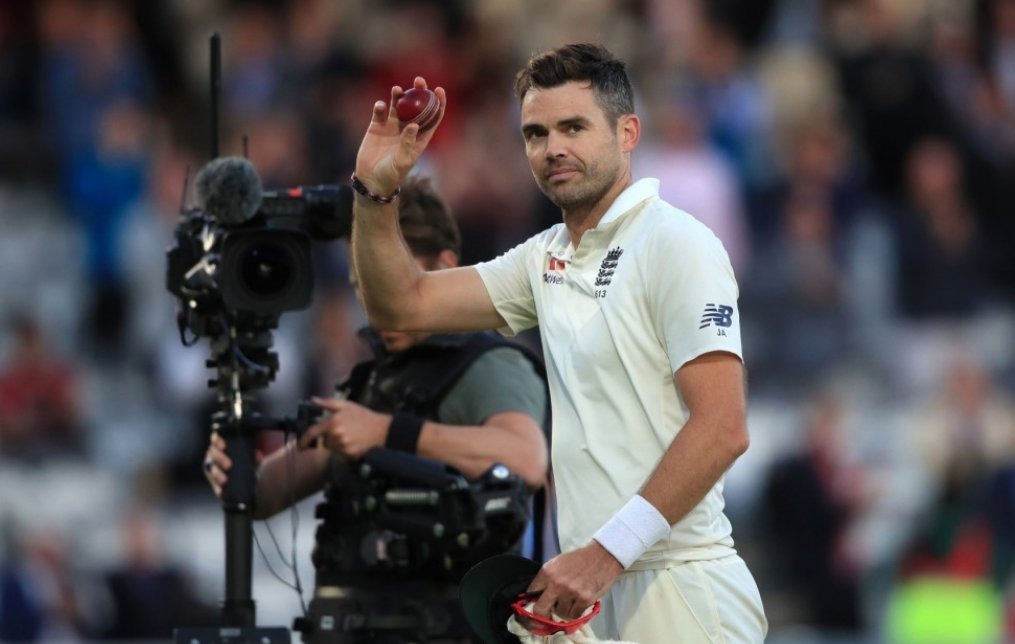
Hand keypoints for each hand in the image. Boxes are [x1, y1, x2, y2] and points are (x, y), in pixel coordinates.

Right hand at [203, 432, 262, 496]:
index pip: (216, 439)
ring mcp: (212, 469)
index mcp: (220, 445)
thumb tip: (258, 456)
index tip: (224, 446)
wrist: (248, 478)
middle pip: (213, 455)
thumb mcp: (251, 456)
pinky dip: (217, 488)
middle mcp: (213, 455)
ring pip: (211, 470)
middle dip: (220, 459)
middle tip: (229, 465)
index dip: (217, 441)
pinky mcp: (214, 482)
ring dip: (217, 475)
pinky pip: (214, 485)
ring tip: (224, 480)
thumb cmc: (246, 460)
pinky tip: (221, 491)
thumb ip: (254, 455)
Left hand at [298, 397, 390, 458]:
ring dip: (336, 444)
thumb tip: (314, 400)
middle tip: (342, 430)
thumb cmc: (364, 416)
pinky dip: (344, 449)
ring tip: (350, 435)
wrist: (382, 430)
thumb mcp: (346, 405)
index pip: (312, 433)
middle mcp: (336, 436)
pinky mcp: (350, 455)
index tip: (299, 445)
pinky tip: (354, 442)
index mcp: (333, 422)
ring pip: (332, 448)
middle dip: (329, 437)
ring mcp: (343, 447)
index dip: (303, 440)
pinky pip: (340, 454)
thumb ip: (328, 403)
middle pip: (324, 441)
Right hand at [354, 76, 445, 195]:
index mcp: (420, 138)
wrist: (372, 180)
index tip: (439, 89)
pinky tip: (381, 106)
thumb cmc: (392, 175)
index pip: (433, 117)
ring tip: (397, 89)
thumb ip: (407, 143)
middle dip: (419, 92)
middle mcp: (407, 130)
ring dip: (398, 95)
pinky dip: (380, 107)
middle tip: (419, 80)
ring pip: (398, 106)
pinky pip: (380, 112)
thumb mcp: (402, 162)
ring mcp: (392, 127)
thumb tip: (413, 125)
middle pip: (416, 106)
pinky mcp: (376, 127)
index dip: (438, 103)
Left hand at [526, 542, 622, 619]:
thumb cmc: (580, 559)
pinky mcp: (585, 599)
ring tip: (572, 600)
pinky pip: (575, 615)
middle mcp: (557, 583)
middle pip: (540, 610)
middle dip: (543, 616)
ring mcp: (571, 592)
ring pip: (560, 614)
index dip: (531, 602)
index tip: (534, 608)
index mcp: (547, 572)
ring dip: (565, 611)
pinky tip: (580, 601)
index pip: (531, 593)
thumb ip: (547, 579)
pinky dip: (577, 611)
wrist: (602, 555)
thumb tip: (536, 598)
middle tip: (548, 616)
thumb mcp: (558, 564)